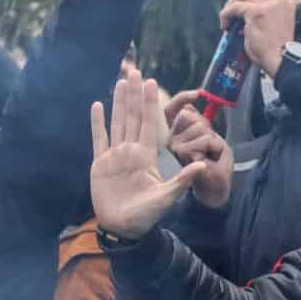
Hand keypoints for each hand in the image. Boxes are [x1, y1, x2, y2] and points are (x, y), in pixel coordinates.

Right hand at [90, 72, 205, 239]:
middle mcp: (131, 151)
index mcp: (147, 155)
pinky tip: (97, 105)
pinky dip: (97, 123)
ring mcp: (115, 155)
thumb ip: (182, 180)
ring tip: (119, 82)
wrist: (123, 227)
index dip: (149, 103)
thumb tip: (203, 165)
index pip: (149, 123)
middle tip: (135, 72)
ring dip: (117, 102)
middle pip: (132, 117)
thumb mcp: (167, 196)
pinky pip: (98, 138)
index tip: (152, 84)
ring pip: (116, 122)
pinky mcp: (100, 163)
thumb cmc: (146, 215)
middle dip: (133, 95)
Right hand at [164, 89, 234, 208]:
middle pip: (189, 116)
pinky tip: (210, 158)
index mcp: (175, 132)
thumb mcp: (207, 133)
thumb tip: (193, 99)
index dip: (182, 98)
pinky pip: (205, 139)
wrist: (217, 185)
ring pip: (199, 127)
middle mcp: (171, 138)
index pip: (172, 109)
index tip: (198, 93)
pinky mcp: (182, 154)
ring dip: (212, 139)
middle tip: (208, 145)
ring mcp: (175, 146)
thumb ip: (197, 118)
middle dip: (206, 126)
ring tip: (210, 153)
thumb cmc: (213, 161)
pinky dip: (215, 147)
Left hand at [218, 0, 295, 74]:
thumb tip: (250, 0)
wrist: (281, 58)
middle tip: (239, 2)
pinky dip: (226, 16)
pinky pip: (234, 7)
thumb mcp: (280, 21)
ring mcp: (268, 4)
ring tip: (230, 19)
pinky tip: (226, 25)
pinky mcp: (255, 12)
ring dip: (231, 6)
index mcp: (287, 0)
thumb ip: (271, 8)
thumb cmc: (278, 46)